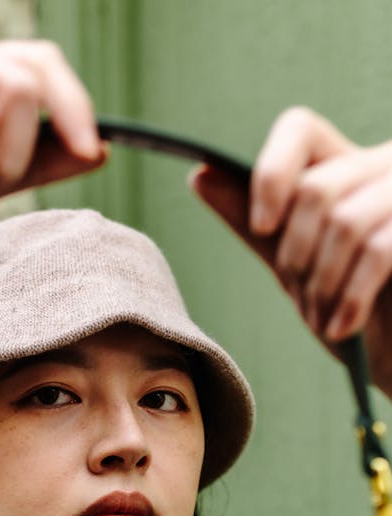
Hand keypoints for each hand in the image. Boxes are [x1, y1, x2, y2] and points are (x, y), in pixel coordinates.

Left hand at [190, 107, 391, 397]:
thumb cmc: (353, 312)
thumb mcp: (296, 267)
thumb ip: (255, 223)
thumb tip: (200, 176)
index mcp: (348, 169)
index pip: (299, 129)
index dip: (271, 173)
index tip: (262, 227)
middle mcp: (384, 167)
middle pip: (314, 189)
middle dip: (295, 255)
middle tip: (303, 299)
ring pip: (343, 221)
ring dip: (322, 283)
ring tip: (324, 321)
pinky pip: (377, 252)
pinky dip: (349, 297)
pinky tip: (343, 327)